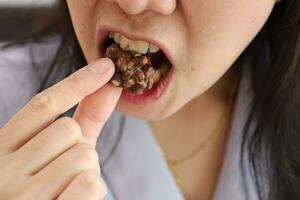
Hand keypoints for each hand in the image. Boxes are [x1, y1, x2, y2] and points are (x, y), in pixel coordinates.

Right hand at [0, 58, 121, 199]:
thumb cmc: (42, 190)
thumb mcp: (54, 154)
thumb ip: (82, 119)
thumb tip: (110, 85)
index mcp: (0, 150)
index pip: (42, 105)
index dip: (77, 82)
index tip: (107, 66)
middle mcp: (2, 171)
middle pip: (69, 132)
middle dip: (79, 149)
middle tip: (63, 172)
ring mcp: (19, 197)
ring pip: (84, 156)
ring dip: (86, 172)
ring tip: (65, 189)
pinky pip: (90, 185)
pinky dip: (91, 192)